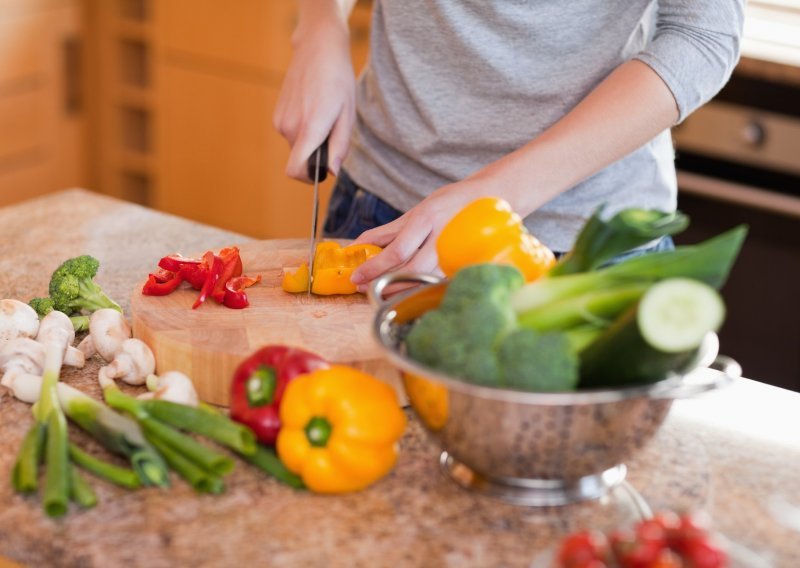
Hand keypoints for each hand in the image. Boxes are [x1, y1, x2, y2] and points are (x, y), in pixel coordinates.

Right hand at [272, 6, 355, 179]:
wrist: (318, 48)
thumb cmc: (338, 80)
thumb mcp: (347, 115)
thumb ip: (339, 147)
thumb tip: (331, 172)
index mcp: (309, 128)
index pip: (295, 169)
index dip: (308, 178)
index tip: (321, 172)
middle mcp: (290, 127)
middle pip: (300, 159)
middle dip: (316, 154)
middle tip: (331, 129)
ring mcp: (280, 120)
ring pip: (296, 146)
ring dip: (310, 140)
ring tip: (323, 114)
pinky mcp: (277, 114)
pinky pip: (291, 134)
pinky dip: (302, 129)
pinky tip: (312, 108)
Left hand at [349, 180, 490, 291]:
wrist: (490, 198)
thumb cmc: (450, 203)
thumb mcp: (416, 211)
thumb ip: (386, 231)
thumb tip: (358, 245)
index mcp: (427, 218)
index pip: (397, 251)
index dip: (374, 267)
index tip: (357, 276)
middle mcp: (442, 236)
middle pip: (410, 269)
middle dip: (383, 282)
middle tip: (364, 287)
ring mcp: (456, 252)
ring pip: (423, 280)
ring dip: (398, 289)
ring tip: (379, 290)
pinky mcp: (464, 264)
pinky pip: (436, 282)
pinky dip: (417, 288)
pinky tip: (403, 290)